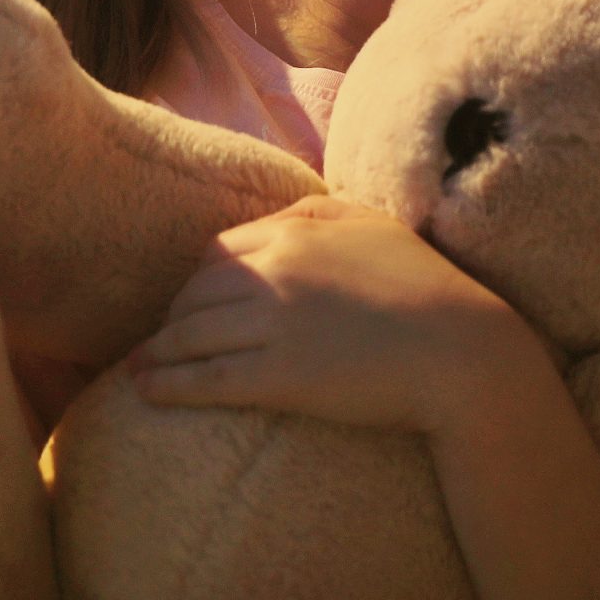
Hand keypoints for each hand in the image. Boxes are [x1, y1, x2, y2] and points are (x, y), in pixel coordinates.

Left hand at [125, 194, 530, 437]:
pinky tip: (147, 390)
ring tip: (136, 368)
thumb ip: (317, 209)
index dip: (195, 281)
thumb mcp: (371, 223)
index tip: (185, 303)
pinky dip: (170, 384)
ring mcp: (273, 324)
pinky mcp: (281, 377)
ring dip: (156, 351)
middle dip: (171, 317)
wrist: (463, 352)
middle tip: (155, 340)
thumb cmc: (426, 287)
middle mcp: (272, 273)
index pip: (217, 253)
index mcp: (292, 233)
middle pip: (196, 292)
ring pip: (193, 334)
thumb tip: (279, 212)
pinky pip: (209, 378)